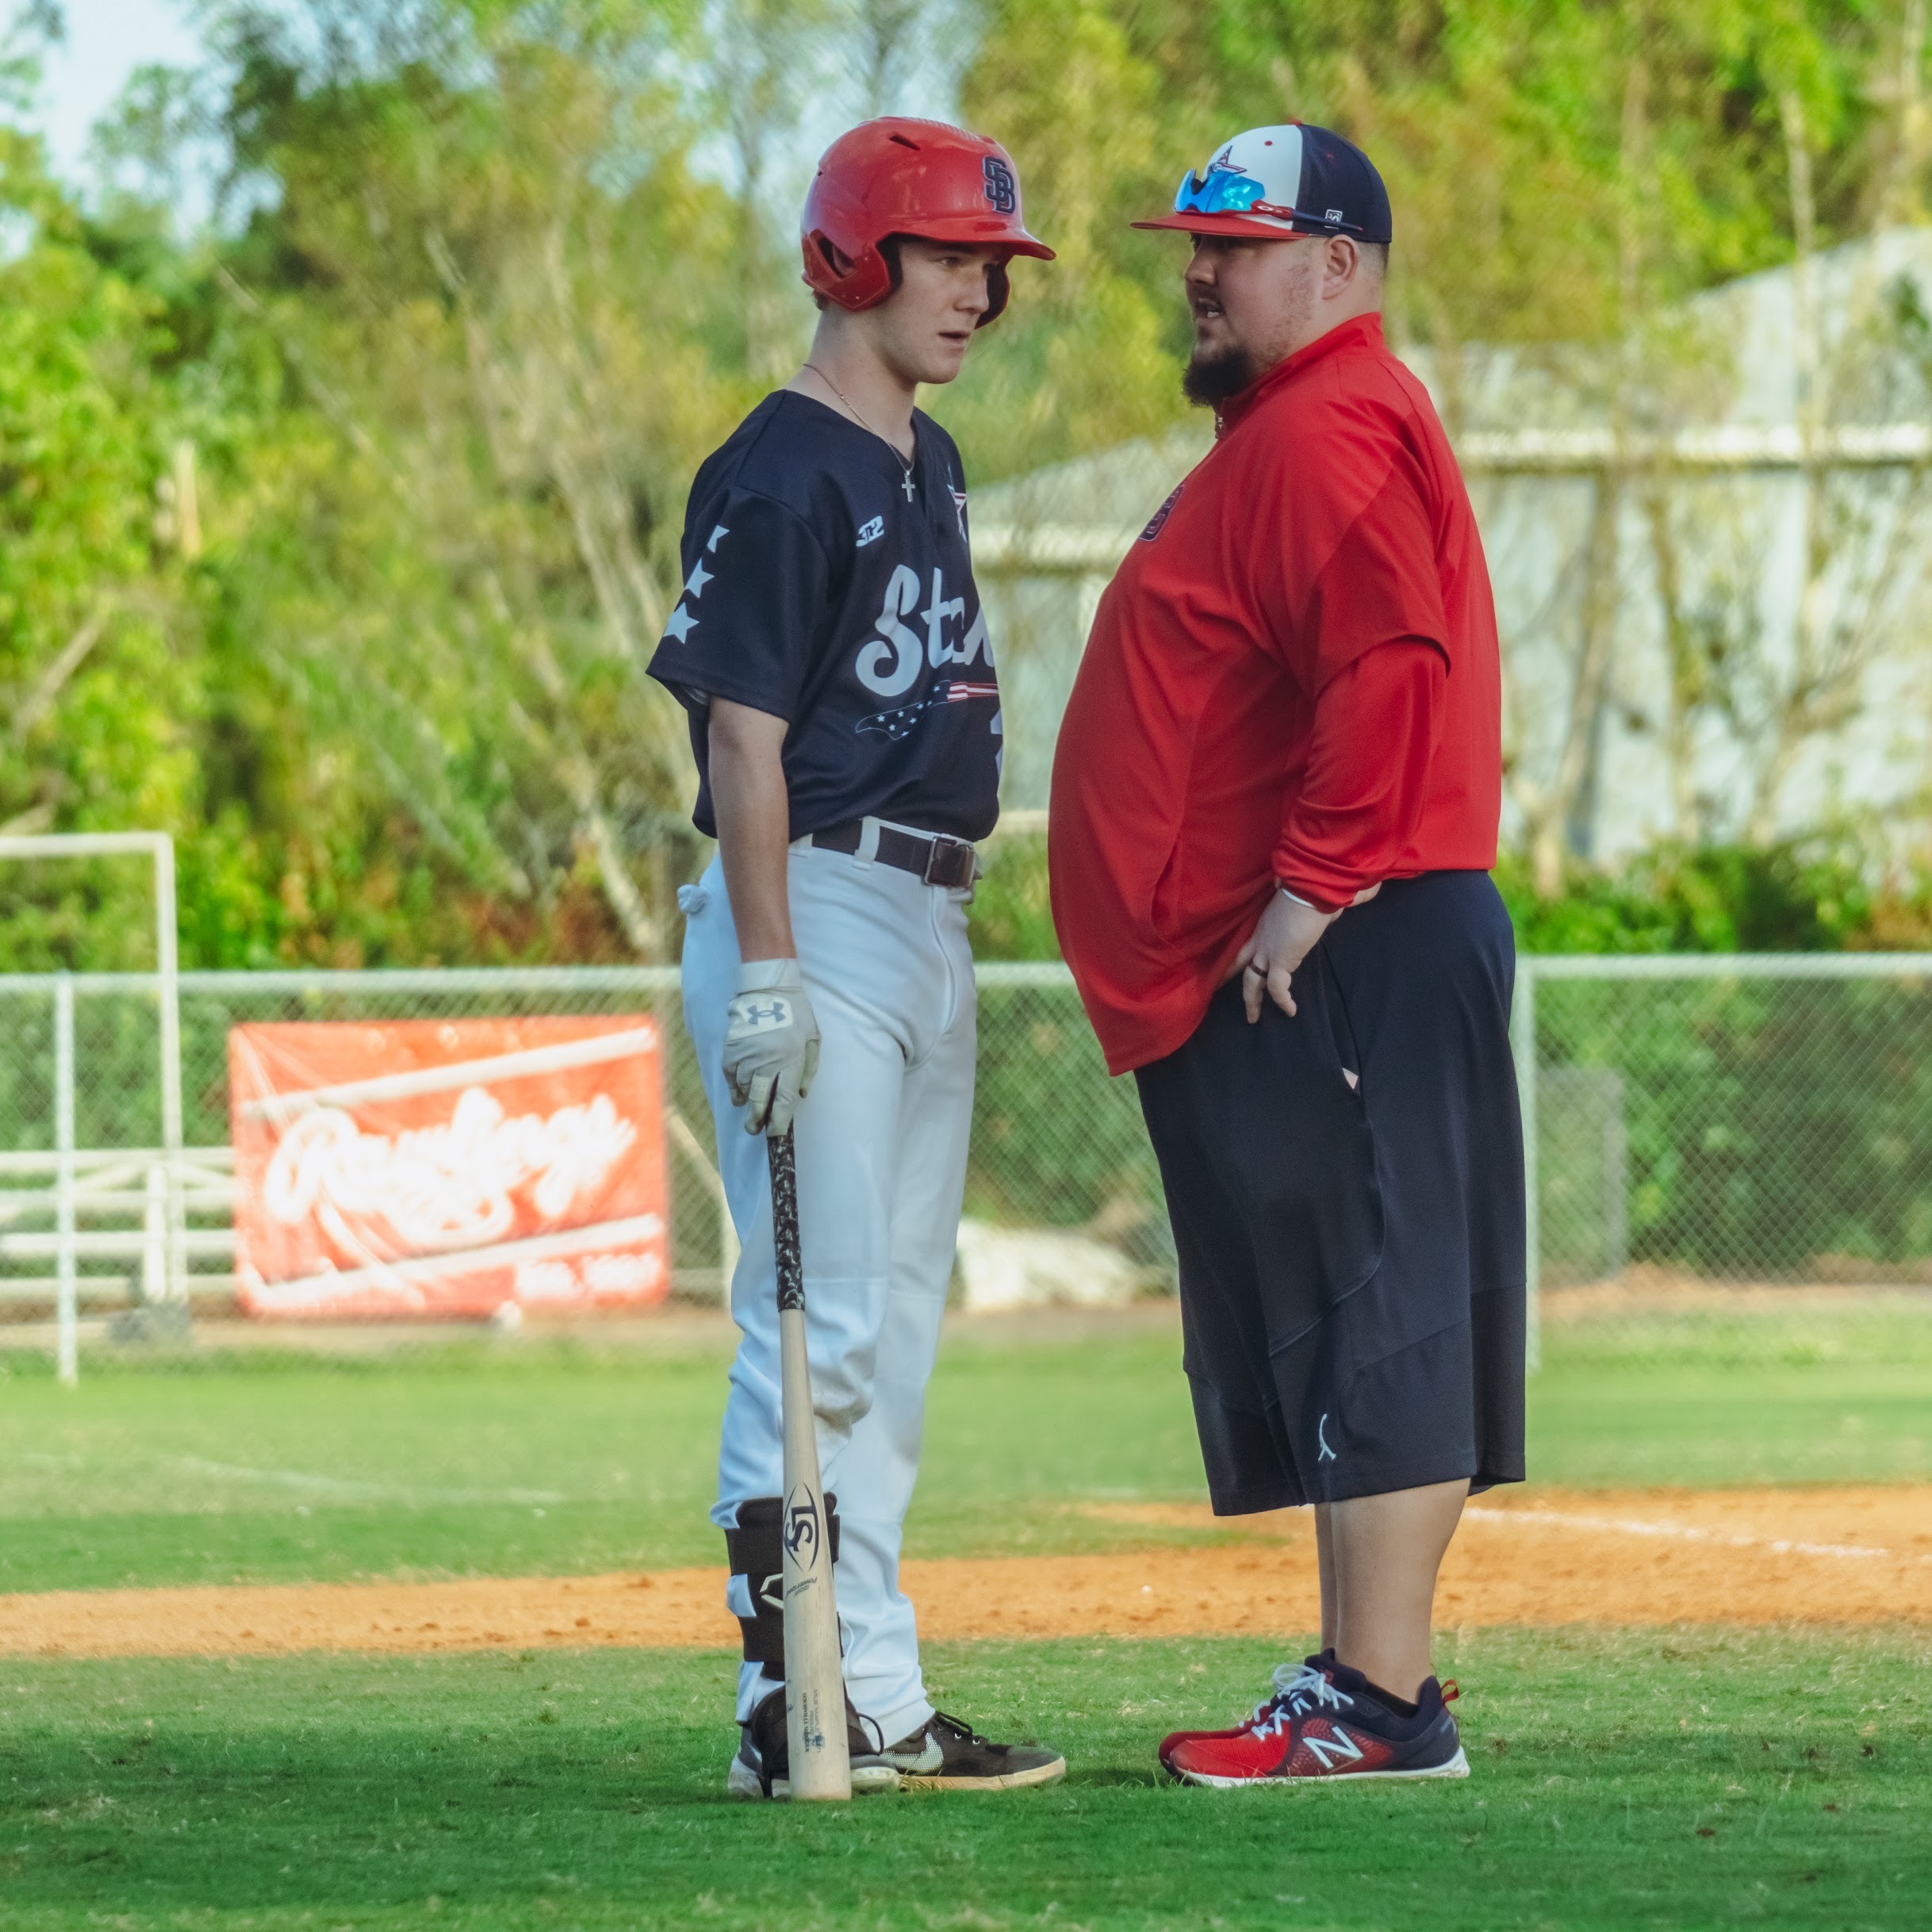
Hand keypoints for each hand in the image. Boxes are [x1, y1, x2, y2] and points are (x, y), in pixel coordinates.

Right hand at [723, 958, 820, 1135]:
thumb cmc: (796, 1014)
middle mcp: (767, 1062)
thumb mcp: (813, 1039)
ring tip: (749, 1113)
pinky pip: (730, 1076)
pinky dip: (734, 1087)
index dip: (779, 1120)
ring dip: (747, 1103)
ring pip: (744, 1089)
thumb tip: (801, 1095)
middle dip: (757, 1119)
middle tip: (755, 1131)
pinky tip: (738, 1094)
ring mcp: (746, 1057)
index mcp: (790, 1060)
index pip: (784, 1099)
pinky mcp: (731, 1050)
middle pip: (760, 1100)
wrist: (768, 989)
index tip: (776, 1133)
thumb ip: (809, 1069)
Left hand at [1232, 882, 1381, 1021]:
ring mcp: (1268, 950)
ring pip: (1252, 982)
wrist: (1311, 890)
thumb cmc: (1313, 890)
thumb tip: (1341, 904)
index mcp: (1265, 924)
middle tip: (1223, 991)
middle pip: (1240, 963)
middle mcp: (1261, 938)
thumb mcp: (1311, 903)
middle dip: (1232, 979)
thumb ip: (1318, 910)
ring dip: (1252, 1001)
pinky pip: (1277, 988)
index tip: (1232, 968)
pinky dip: (1283, 1001)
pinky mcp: (1280, 961)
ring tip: (1253, 1018)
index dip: (1238, 957)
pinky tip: (1290, 1011)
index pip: (1247, 944)